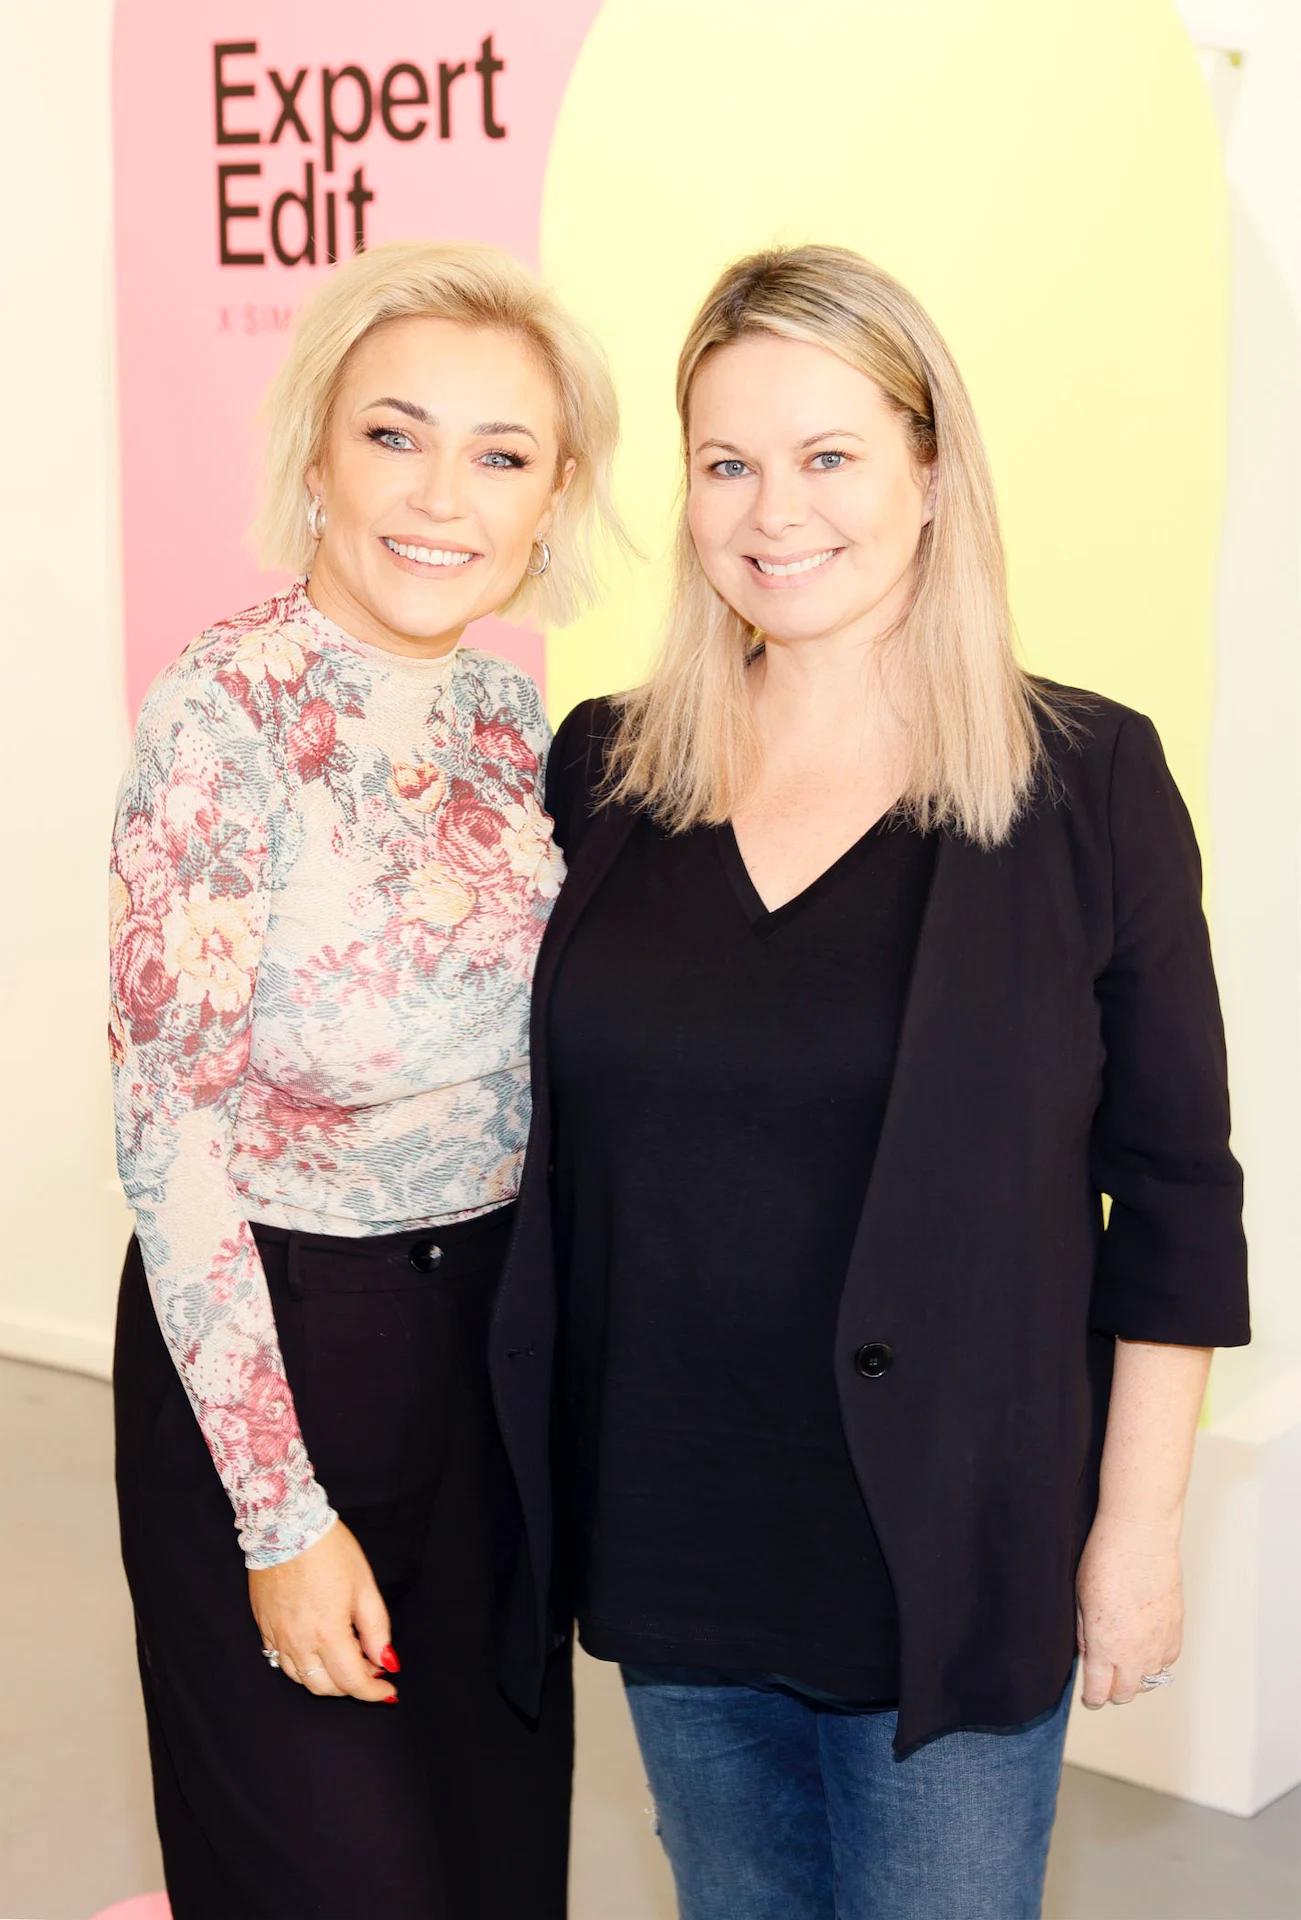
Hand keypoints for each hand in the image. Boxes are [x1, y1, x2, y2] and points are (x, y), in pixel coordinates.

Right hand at [249, 1521, 398, 1703]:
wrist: (286, 1526)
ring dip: (327, 1680)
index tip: (388, 1690)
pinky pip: (282, 1661)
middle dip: (352, 1686)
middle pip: (326, 1687)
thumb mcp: (364, 1586)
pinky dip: (303, 1666)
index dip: (374, 1692)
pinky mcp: (264, 1627)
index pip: (353, 1681)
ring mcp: (277, 1637)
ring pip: (302, 1679)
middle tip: (371, 1666)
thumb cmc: (329, 1551)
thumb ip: (376, 1629)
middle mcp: (299, 1642)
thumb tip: (386, 1661)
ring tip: (346, 1658)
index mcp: (328, 1633)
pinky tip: (317, 1649)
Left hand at [1075, 1510, 1182, 1708]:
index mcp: (1106, 1647)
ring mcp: (1159, 1643)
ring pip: (1150, 1680)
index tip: (1089, 1695)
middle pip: (1126, 1694)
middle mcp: (1136, 1653)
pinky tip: (1146, 1645)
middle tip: (1104, 1678)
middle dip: (1112, 1691)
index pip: (1099, 1693)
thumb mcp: (1080, 1600)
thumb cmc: (1105, 1560)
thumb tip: (1088, 1656)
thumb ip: (1084, 1635)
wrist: (1139, 1538)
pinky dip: (1156, 1660)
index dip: (1091, 1698)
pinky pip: (1168, 1660)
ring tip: (1125, 1660)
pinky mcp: (1176, 1630)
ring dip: (1137, 1676)